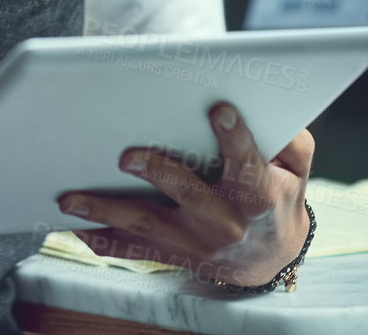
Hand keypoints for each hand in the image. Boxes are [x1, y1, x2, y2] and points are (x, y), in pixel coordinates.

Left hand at [55, 102, 313, 288]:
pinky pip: (134, 250)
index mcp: (258, 195)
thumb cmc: (278, 196)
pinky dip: (103, 241)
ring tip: (70, 199)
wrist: (271, 257)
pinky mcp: (174, 255)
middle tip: (126, 155)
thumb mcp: (297, 169)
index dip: (236, 138)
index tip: (219, 109)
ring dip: (106, 212)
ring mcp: (196, 243)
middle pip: (189, 195)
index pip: (248, 164)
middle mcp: (225, 223)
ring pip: (148, 226)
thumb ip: (292, 141)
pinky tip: (74, 227)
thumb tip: (277, 115)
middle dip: (158, 173)